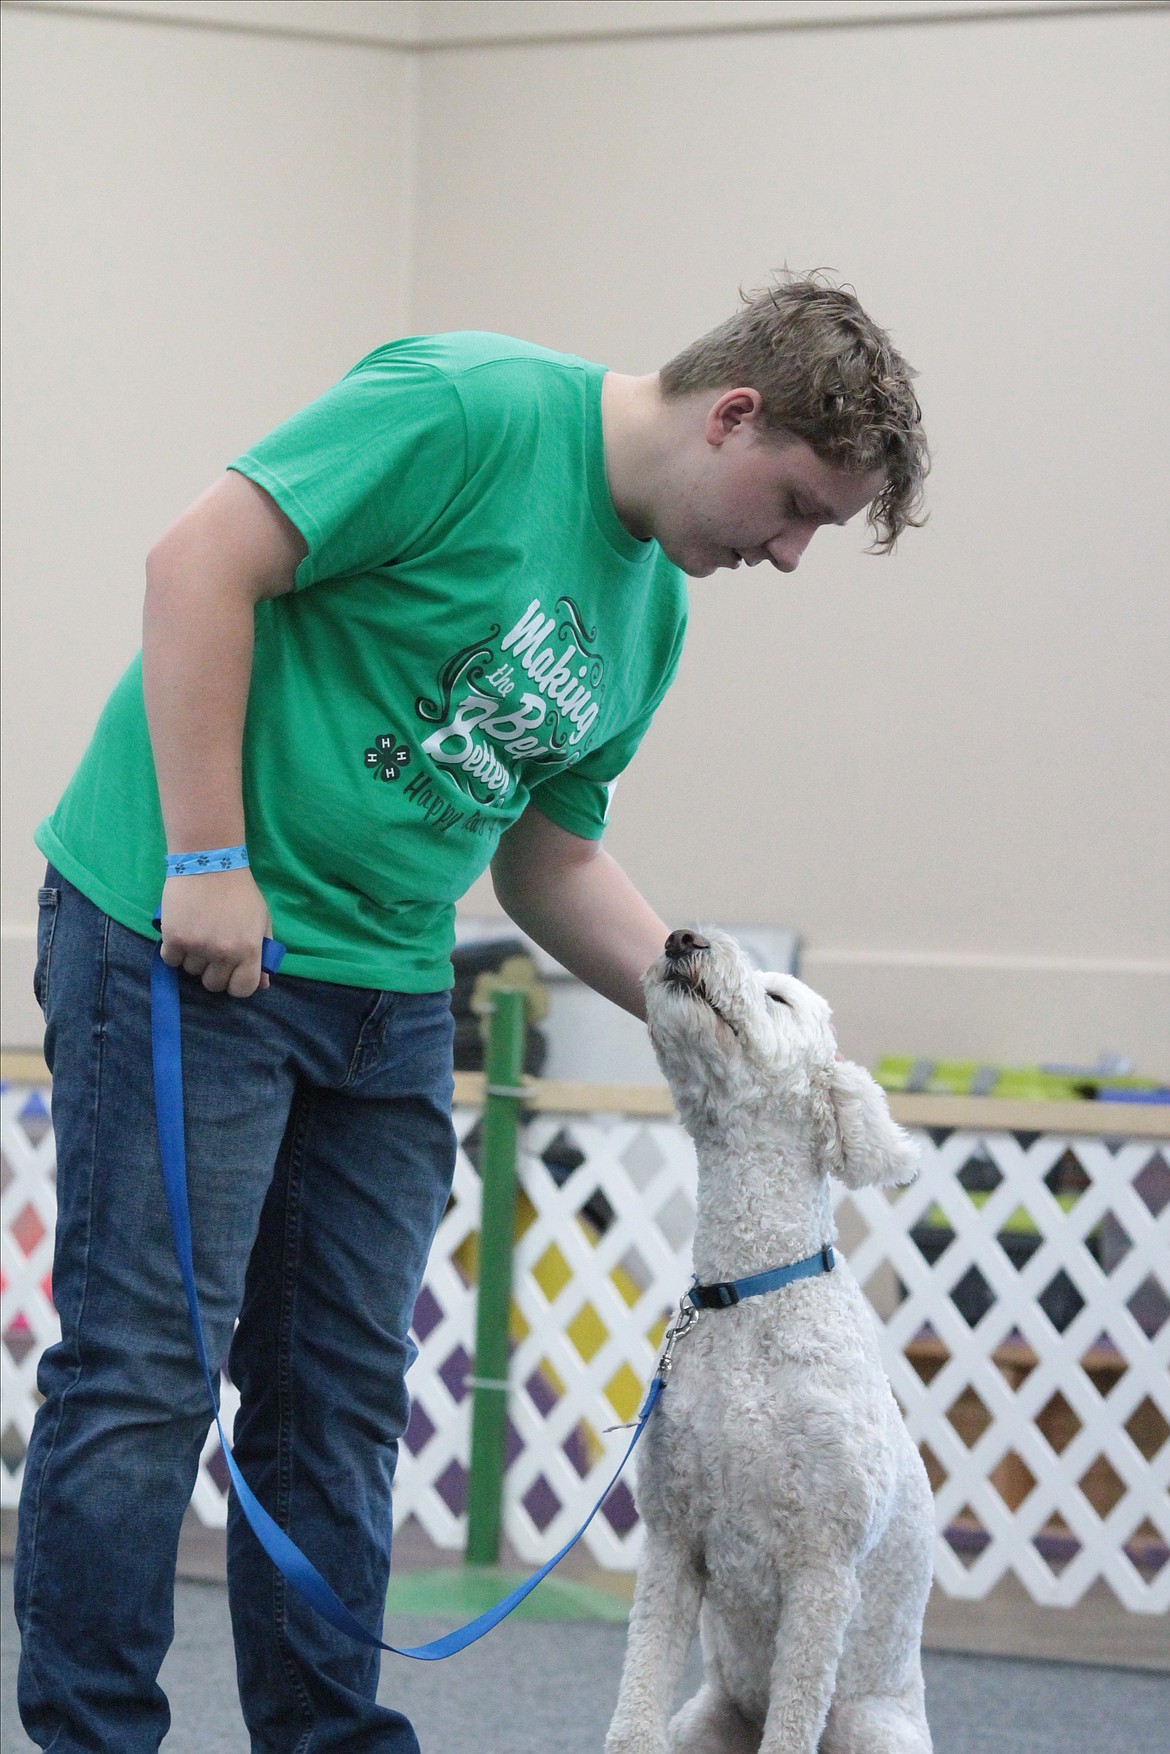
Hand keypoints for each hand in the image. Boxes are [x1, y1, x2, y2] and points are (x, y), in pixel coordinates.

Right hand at [159, 866, 273, 995]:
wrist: (209, 863)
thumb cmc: (240, 892)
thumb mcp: (261, 920)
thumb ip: (263, 952)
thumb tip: (263, 984)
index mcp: (249, 949)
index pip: (242, 990)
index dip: (236, 983)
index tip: (231, 973)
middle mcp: (223, 953)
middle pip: (213, 985)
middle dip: (213, 971)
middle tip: (212, 951)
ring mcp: (197, 946)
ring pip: (190, 972)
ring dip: (193, 959)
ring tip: (197, 934)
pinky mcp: (174, 938)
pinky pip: (170, 960)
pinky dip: (174, 951)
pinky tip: (182, 932)